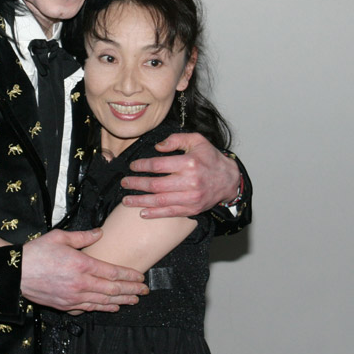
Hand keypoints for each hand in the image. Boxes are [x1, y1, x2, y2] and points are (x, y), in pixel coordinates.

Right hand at [21, 229, 147, 312]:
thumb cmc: (38, 251)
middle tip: (144, 290)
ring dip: (121, 301)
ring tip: (134, 300)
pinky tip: (112, 307)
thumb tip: (100, 232)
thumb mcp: (60, 236)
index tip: (140, 276)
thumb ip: (83, 236)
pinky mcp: (65, 305)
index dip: (128, 275)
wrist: (17, 272)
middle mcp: (80, 283)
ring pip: (103, 302)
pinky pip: (89, 308)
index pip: (112, 272)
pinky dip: (103, 308)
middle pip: (112, 289)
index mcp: (81, 264)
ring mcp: (73, 297)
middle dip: (130, 290)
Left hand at [121, 132, 239, 218]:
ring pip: (160, 201)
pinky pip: (170, 213)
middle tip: (124, 182)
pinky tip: (142, 212)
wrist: (229, 180)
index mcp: (188, 163)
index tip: (133, 166)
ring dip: (140, 201)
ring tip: (126, 200)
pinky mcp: (192, 209)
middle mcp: (189, 181)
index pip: (158, 165)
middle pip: (155, 184)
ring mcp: (191, 197)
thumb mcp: (197, 140)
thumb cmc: (210, 158)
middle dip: (136, 184)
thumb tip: (157, 147)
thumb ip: (176, 139)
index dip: (142, 166)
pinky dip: (155, 214)